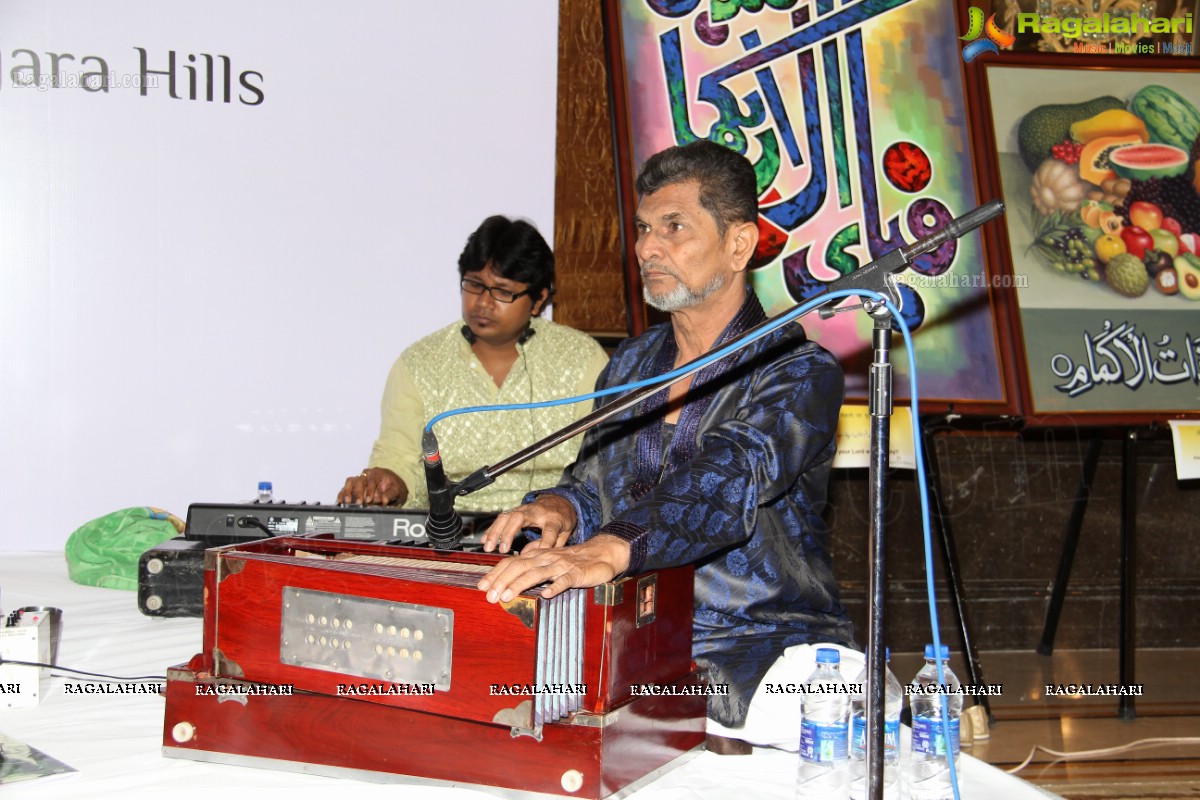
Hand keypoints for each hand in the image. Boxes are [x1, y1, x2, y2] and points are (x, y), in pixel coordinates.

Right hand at [337, 467, 406, 505]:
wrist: (390, 486)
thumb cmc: (392, 487)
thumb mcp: (395, 490)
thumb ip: (389, 495)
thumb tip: (384, 500)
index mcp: (377, 473)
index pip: (372, 480)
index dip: (370, 490)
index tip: (370, 500)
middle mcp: (366, 474)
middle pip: (359, 480)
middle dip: (358, 492)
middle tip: (359, 502)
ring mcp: (358, 479)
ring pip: (350, 482)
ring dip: (348, 492)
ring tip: (346, 501)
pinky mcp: (353, 486)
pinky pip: (345, 488)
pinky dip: (342, 494)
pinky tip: (340, 501)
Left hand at [477, 534, 630, 602]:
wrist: (601, 554)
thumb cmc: (572, 563)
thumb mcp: (548, 566)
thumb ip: (531, 572)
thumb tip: (508, 584)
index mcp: (537, 556)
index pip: (511, 562)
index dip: (496, 573)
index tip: (482, 586)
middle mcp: (546, 558)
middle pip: (519, 567)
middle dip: (502, 581)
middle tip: (489, 595)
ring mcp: (561, 566)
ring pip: (537, 573)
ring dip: (520, 584)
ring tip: (507, 596)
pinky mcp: (577, 574)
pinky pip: (565, 580)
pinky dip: (555, 587)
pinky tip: (546, 595)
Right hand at [481, 494, 576, 553]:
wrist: (558, 502)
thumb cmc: (561, 520)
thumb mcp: (565, 533)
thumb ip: (553, 544)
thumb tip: (531, 555)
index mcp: (553, 519)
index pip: (549, 531)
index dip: (544, 543)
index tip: (537, 556)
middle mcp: (536, 512)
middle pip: (520, 518)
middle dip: (509, 533)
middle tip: (503, 550)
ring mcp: (524, 510)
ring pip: (506, 517)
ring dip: (495, 532)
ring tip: (488, 547)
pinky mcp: (515, 511)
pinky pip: (501, 518)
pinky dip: (491, 529)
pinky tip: (484, 541)